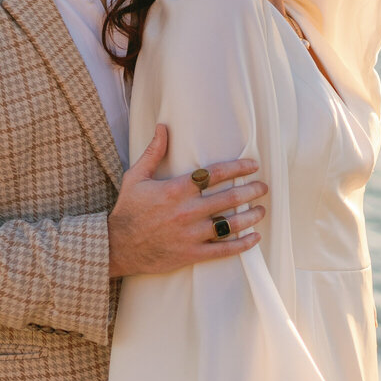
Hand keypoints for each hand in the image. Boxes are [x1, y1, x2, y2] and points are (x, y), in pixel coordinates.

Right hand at [107, 125, 267, 276]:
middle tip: (264, 187)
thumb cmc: (128, 210)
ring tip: (261, 210)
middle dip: (251, 191)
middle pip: (229, 198)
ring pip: (230, 224)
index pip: (214, 174)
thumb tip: (163, 127)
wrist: (116, 246)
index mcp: (176, 189)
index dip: (238, 168)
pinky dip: (242, 244)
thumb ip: (153, 152)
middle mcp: (187, 211)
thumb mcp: (136, 177)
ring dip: (250, 216)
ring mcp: (191, 234)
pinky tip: (254, 238)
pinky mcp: (191, 254)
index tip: (253, 165)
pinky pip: (223, 249)